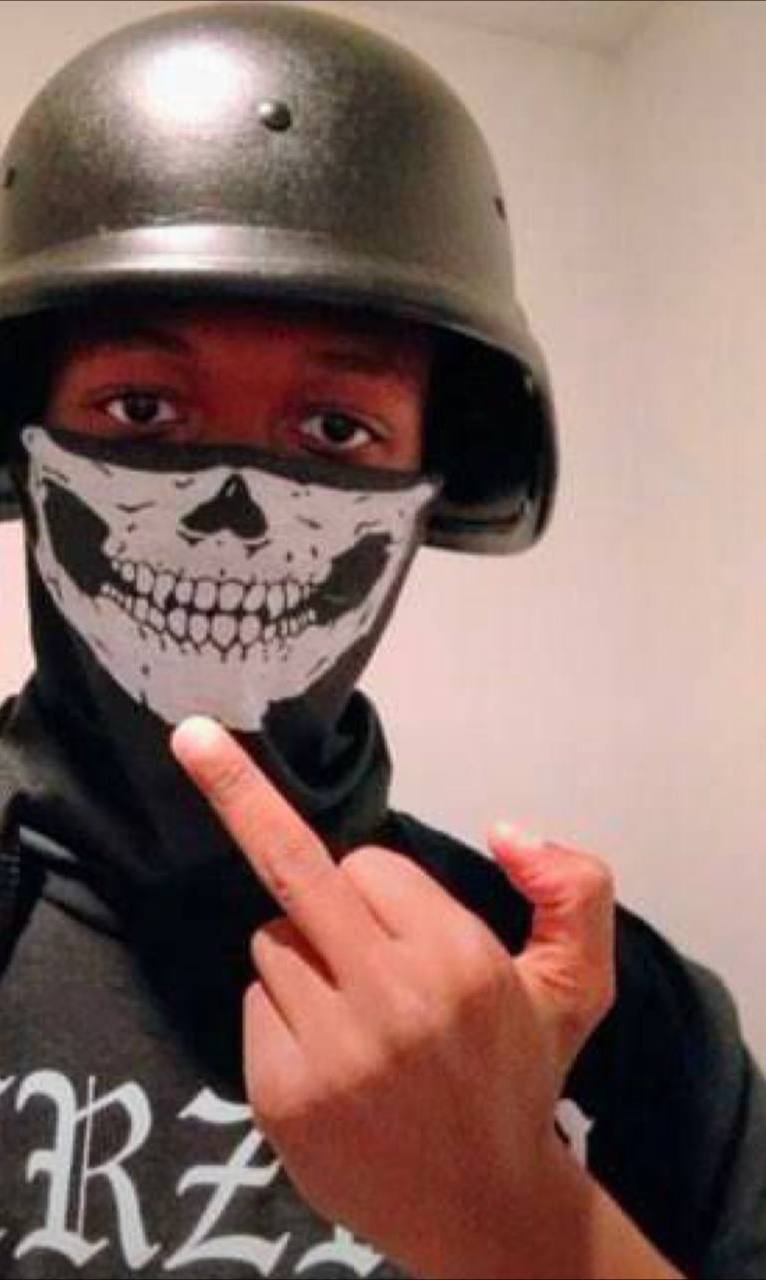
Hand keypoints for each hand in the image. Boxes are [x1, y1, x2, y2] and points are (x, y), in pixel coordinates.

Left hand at [172, 717, 615, 1277]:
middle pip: (292, 871)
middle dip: (239, 794)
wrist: (482, 1210)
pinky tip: (328, 1053)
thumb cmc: (518, 1077)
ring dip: (303, 955)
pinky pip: (252, 1003)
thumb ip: (575, 888)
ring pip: (273, 943)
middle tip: (191, 738)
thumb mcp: (580, 983)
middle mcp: (387, 999)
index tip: (405, 921)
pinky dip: (281, 1012)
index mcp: (457, 960)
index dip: (384, 886)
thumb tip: (505, 827)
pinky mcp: (279, 1093)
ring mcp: (325, 1050)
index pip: (370, 865)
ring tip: (355, 1013)